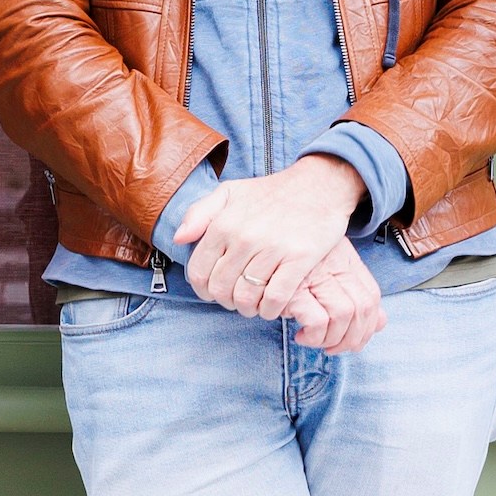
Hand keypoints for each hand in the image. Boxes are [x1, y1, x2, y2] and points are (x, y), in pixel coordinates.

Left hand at [173, 153, 364, 317]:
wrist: (318, 185)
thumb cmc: (270, 193)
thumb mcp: (228, 192)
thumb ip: (198, 213)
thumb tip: (178, 239)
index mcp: (223, 224)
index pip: (198, 273)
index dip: (203, 290)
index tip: (214, 292)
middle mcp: (243, 238)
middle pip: (221, 289)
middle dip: (225, 301)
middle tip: (236, 300)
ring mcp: (272, 249)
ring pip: (246, 297)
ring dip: (247, 309)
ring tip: (253, 305)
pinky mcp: (299, 259)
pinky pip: (275, 297)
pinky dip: (269, 310)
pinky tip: (270, 308)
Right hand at [288, 237, 387, 354]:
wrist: (257, 224)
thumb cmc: (287, 252)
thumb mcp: (327, 264)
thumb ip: (356, 292)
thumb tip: (381, 324)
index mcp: (343, 258)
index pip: (372, 296)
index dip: (368, 326)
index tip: (352, 341)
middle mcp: (333, 264)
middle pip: (364, 308)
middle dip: (353, 339)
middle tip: (332, 348)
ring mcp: (314, 274)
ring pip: (344, 315)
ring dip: (331, 339)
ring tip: (312, 340)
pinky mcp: (291, 287)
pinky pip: (317, 321)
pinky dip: (314, 336)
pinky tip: (298, 334)